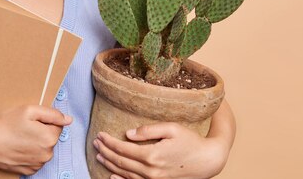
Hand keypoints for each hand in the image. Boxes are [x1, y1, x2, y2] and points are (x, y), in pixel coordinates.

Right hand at [0, 105, 71, 175]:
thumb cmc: (5, 125)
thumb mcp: (29, 110)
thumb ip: (52, 114)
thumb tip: (68, 119)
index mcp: (50, 138)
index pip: (57, 125)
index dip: (44, 120)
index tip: (31, 121)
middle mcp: (47, 154)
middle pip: (51, 137)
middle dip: (41, 131)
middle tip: (24, 128)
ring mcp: (38, 164)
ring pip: (43, 148)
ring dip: (36, 142)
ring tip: (19, 138)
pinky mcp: (29, 170)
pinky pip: (36, 158)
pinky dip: (30, 152)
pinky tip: (18, 147)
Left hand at [92, 122, 228, 178]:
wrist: (207, 161)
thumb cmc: (190, 141)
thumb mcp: (171, 129)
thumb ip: (149, 130)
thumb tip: (128, 134)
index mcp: (152, 155)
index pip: (123, 149)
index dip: (109, 142)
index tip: (100, 134)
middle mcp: (150, 171)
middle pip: (121, 161)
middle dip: (106, 151)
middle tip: (95, 143)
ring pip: (125, 173)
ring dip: (110, 164)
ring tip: (99, 155)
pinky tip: (112, 175)